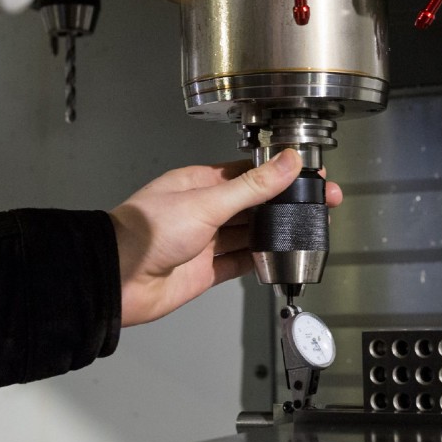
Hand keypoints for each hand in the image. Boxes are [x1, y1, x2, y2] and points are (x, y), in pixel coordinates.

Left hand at [109, 149, 342, 326]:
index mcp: (201, 183)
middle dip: (287, 204)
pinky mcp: (207, 270)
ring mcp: (206, 241)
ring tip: (309, 229)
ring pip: (251, 233)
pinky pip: (241, 262)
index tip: (311, 175)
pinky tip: (281, 257)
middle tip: (323, 204)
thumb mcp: (207, 202)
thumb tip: (287, 162)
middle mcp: (204, 210)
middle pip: (255, 204)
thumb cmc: (148, 231)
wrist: (118, 279)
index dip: (282, 174)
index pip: (250, 173)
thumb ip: (252, 186)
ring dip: (277, 232)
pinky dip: (261, 260)